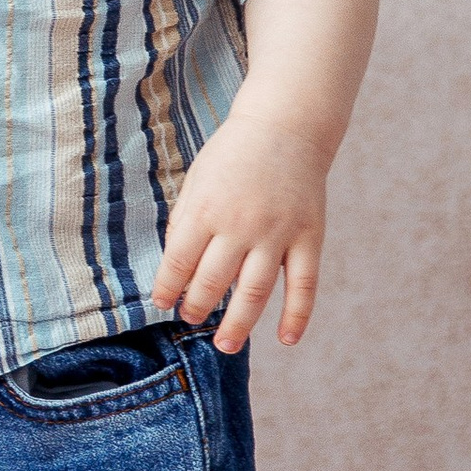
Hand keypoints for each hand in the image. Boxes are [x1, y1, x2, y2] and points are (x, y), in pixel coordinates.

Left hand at [153, 109, 330, 351]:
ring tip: (225, 344)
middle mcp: (240, 226)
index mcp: (205, 210)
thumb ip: (184, 222)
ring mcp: (277, 234)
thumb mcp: (197, 180)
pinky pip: (304, 285)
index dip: (167, 288)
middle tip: (191, 318)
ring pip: (254, 292)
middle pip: (213, 282)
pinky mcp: (308, 237)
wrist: (286, 127)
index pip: (178, 262)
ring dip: (238, 324)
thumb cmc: (233, 155)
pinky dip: (297, 316)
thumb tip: (175, 268)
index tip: (162, 303)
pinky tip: (286, 339)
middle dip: (197, 307)